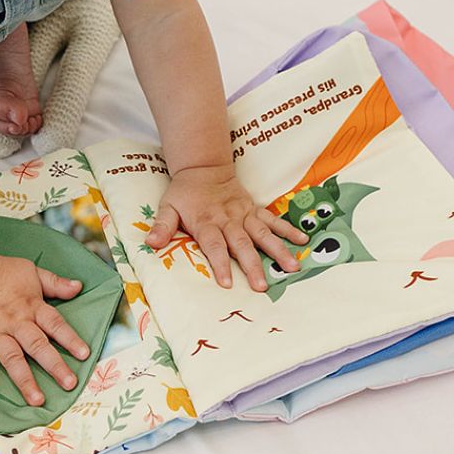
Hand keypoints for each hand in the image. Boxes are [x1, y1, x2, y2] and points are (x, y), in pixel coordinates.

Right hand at [0, 255, 90, 405]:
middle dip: (54, 365)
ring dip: (25, 380)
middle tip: (69, 384)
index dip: (70, 338)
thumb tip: (78, 287)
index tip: (84, 354)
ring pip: (13, 359)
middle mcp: (17, 323)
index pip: (55, 324)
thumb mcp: (33, 272)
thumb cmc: (2, 271)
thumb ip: (55, 283)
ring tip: (36, 400)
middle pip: (38, 346)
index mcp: (33, 307)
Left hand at [145, 164, 309, 290]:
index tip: (227, 283)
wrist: (203, 167)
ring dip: (278, 250)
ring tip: (292, 267)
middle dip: (252, 265)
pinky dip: (288, 229)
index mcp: (206, 222)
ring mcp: (244, 214)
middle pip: (241, 244)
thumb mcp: (167, 206)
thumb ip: (162, 226)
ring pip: (263, 233)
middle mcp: (228, 219)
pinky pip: (273, 220)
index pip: (214, 245)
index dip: (220, 263)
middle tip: (262, 286)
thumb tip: (150, 243)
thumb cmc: (184, 192)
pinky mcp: (255, 209)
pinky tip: (303, 241)